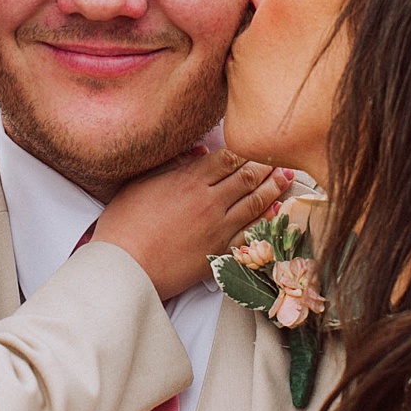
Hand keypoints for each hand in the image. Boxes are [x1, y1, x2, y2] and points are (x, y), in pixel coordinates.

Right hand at [93, 147, 293, 299]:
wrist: (125, 267)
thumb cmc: (125, 224)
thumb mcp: (141, 183)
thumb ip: (172, 165)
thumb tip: (199, 152)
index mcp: (189, 181)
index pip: (228, 158)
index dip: (246, 149)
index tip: (256, 143)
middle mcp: (209, 202)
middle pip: (247, 177)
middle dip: (266, 164)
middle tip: (280, 156)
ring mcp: (217, 228)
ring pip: (255, 202)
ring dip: (274, 187)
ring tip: (286, 176)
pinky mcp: (219, 251)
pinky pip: (251, 232)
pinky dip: (267, 219)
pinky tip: (278, 209)